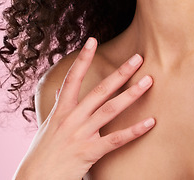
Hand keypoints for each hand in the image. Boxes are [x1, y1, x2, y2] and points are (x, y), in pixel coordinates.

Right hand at [14, 38, 154, 179]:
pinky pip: (115, 140)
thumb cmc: (43, 154)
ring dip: (131, 94)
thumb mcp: (48, 126)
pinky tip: (150, 122)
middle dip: (120, 73)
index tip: (92, 39)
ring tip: (148, 81)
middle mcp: (71, 119)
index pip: (72, 78)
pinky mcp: (89, 153)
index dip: (83, 58)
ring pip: (110, 110)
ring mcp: (80, 135)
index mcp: (61, 110)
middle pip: (99, 90)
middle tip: (138, 57)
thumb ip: (59, 106)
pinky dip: (134, 130)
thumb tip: (62, 90)